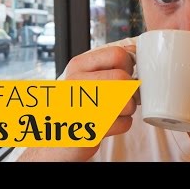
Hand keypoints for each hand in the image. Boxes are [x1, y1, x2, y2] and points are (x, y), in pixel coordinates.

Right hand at [17, 45, 136, 161]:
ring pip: (127, 101)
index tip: (124, 73)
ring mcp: (82, 107)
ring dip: (128, 108)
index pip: (117, 54)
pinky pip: (124, 123)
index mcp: (77, 66)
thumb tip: (133, 48)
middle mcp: (76, 83)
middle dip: (130, 90)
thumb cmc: (75, 105)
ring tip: (114, 110)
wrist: (55, 140)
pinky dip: (122, 124)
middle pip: (123, 78)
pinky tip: (109, 123)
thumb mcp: (85, 76)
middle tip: (121, 96)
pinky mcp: (90, 130)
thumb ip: (107, 62)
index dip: (128, 65)